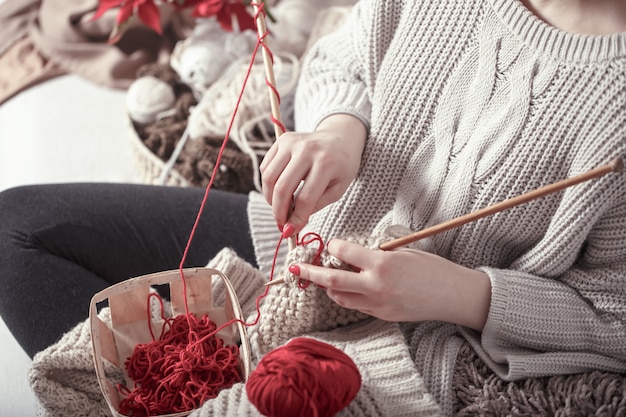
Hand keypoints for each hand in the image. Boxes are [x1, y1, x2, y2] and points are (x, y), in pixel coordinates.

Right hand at [260, 114, 366, 233]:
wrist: (341, 137)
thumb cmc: (342, 166)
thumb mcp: (338, 189)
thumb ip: (316, 205)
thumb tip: (293, 223)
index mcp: (326, 163)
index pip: (305, 198)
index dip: (296, 218)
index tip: (291, 231)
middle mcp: (307, 150)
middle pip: (282, 188)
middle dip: (278, 212)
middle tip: (281, 225)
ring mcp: (292, 143)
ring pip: (269, 177)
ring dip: (269, 199)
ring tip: (278, 209)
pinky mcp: (282, 140)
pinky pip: (266, 167)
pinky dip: (268, 184)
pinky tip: (278, 191)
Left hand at [290, 239, 491, 330]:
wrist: (453, 295)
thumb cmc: (432, 268)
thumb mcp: (403, 252)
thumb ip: (376, 254)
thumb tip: (352, 254)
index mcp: (382, 264)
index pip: (344, 253)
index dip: (333, 246)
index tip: (330, 243)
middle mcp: (376, 286)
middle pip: (332, 281)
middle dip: (311, 273)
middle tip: (296, 268)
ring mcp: (378, 304)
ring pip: (340, 298)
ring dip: (329, 287)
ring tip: (325, 278)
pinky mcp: (382, 316)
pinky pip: (356, 306)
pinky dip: (348, 297)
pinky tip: (349, 289)